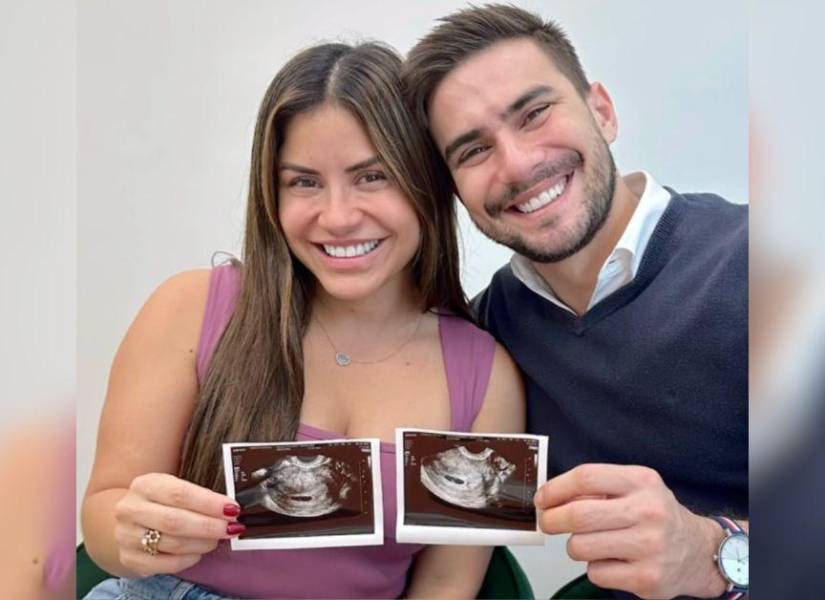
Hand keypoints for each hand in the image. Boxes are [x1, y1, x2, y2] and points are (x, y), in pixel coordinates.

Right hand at [113, 473, 244, 576]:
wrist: (125, 522)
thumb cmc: (159, 502)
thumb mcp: (171, 488)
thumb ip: (197, 495)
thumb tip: (230, 508)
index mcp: (145, 485)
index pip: (181, 494)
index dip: (210, 503)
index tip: (233, 509)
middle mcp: (131, 509)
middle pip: (176, 521)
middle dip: (209, 526)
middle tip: (232, 528)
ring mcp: (127, 536)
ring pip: (173, 544)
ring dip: (202, 543)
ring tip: (217, 539)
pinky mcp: (129, 559)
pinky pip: (166, 564)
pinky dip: (188, 559)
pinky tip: (198, 552)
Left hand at [534, 464, 726, 598]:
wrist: (698, 551)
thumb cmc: (655, 515)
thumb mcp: (634, 487)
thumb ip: (596, 488)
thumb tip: (550, 497)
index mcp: (641, 481)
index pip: (586, 477)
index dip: (555, 488)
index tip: (542, 498)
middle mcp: (648, 512)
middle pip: (578, 515)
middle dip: (552, 520)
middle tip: (548, 522)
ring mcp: (649, 547)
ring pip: (580, 546)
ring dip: (576, 545)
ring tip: (592, 543)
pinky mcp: (647, 579)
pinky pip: (595, 573)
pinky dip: (596, 568)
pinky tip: (613, 561)